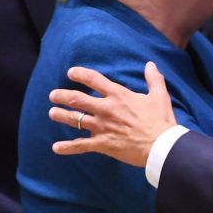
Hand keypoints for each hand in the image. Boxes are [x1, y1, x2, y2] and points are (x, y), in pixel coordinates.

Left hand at [48, 61, 175, 167]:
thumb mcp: (160, 95)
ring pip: (75, 120)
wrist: (161, 145)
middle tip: (53, 95)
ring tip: (52, 113)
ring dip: (61, 116)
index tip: (71, 72)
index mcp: (119, 96)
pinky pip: (80, 145)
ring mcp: (102, 127)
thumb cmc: (161, 120)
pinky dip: (67, 147)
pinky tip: (56, 148)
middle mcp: (106, 109)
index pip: (95, 80)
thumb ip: (153, 79)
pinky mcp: (102, 144)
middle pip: (78, 100)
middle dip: (62, 96)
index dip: (81, 74)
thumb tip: (150, 65)